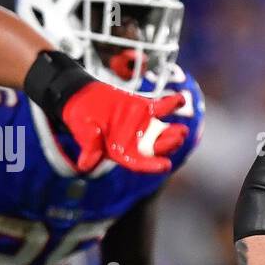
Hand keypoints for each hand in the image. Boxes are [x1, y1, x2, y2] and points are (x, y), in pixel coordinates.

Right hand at [62, 83, 187, 173]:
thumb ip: (90, 148)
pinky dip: (172, 103)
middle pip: (156, 147)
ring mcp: (143, 126)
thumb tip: (84, 166)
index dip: (153, 165)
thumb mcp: (84, 133)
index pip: (140, 162)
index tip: (166, 166)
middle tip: (178, 138)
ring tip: (182, 129)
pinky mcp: (146, 110)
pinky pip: (162, 108)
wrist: (83, 98)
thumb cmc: (82, 120)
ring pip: (162, 131)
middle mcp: (136, 142)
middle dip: (168, 144)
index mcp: (122, 152)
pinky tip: (181, 99)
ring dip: (174, 131)